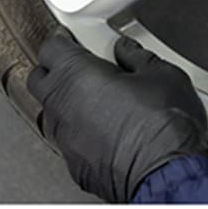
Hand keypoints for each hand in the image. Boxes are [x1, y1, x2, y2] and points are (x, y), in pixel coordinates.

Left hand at [27, 28, 207, 202]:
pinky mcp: (76, 164)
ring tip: (99, 96)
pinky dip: (83, 130)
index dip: (63, 39)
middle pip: (40, 78)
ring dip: (70, 101)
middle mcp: (63, 106)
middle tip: (82, 63)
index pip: (51, 48)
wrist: (168, 171)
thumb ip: (138, 57)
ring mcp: (66, 139)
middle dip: (56, 68)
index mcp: (77, 75)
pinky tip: (107, 127)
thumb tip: (130, 52)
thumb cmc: (163, 125)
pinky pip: (70, 139)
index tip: (74, 37)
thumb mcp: (162, 74)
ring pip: (54, 111)